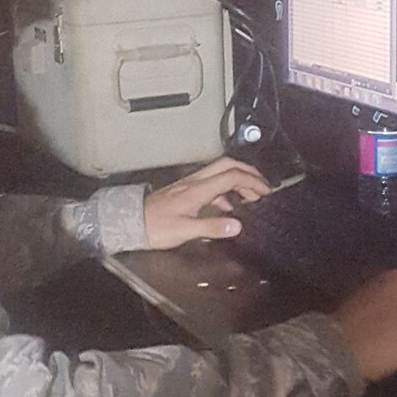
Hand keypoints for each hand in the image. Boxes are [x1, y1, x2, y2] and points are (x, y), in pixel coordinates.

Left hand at [144, 158, 270, 249]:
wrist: (130, 223)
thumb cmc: (154, 227)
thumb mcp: (185, 230)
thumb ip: (212, 228)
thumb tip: (237, 226)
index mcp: (198, 189)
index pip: (231, 175)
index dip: (252, 181)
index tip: (266, 191)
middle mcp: (195, 182)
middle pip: (227, 165)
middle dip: (248, 172)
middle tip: (263, 186)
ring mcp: (189, 186)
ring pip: (220, 174)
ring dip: (238, 181)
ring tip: (250, 196)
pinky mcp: (185, 192)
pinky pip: (211, 186)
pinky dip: (225, 192)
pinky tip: (227, 208)